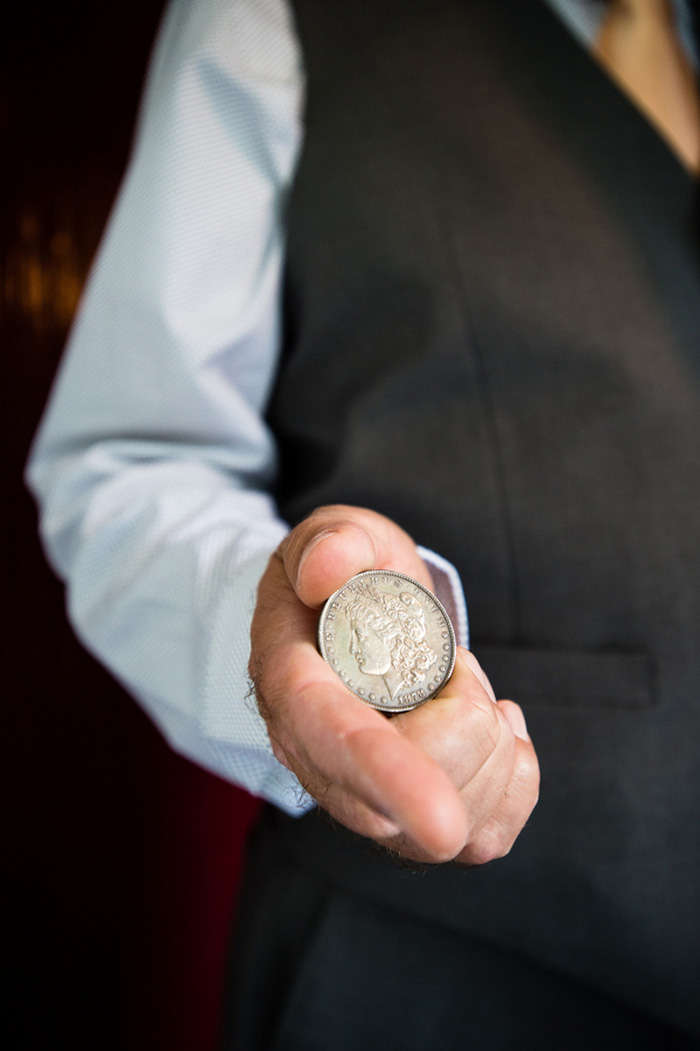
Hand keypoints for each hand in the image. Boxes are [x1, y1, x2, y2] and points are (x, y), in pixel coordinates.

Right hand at [250, 505, 539, 864]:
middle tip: (453, 661)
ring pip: (464, 817)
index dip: (387, 778)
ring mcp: (367, 802)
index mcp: (296, 689)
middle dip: (468, 714)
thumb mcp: (337, 536)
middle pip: (421, 782)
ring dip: (491, 737)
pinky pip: (490, 835)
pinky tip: (495, 732)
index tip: (440, 821)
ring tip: (460, 687)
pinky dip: (516, 778)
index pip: (335, 741)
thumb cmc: (347, 579)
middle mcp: (321, 761)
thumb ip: (334, 542)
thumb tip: (327, 573)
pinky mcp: (413, 827)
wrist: (351, 622)